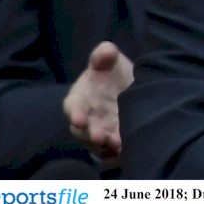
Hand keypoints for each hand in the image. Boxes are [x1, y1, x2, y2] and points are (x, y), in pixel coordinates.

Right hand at [62, 41, 131, 159]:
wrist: (131, 87)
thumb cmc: (112, 74)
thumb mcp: (110, 61)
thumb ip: (104, 55)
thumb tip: (106, 50)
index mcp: (80, 99)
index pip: (72, 107)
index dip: (74, 113)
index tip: (79, 118)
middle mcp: (87, 119)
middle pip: (85, 131)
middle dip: (91, 134)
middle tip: (100, 136)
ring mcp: (100, 132)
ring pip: (99, 144)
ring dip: (107, 145)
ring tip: (118, 143)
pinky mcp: (113, 142)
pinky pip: (113, 152)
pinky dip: (119, 152)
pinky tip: (129, 149)